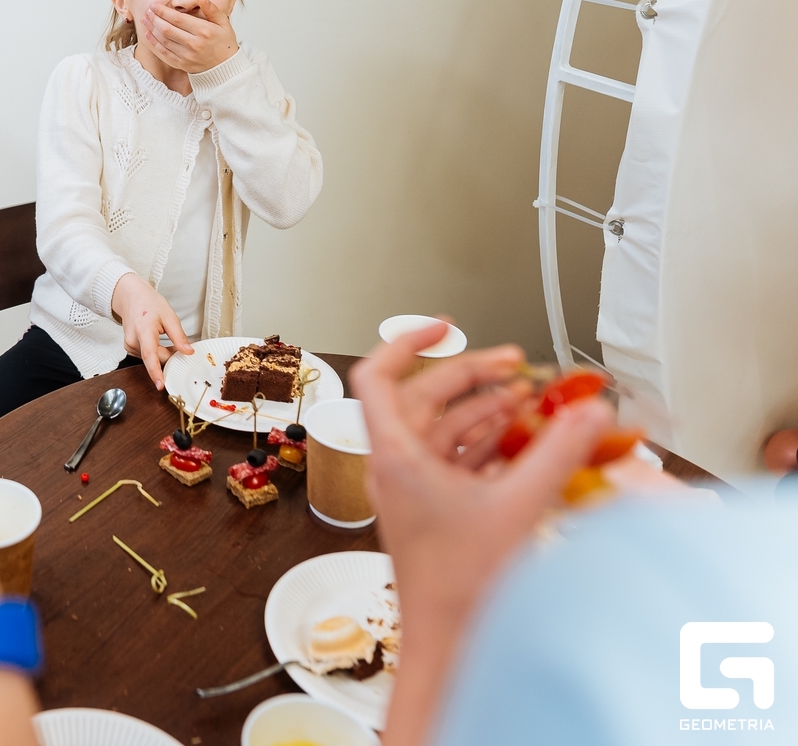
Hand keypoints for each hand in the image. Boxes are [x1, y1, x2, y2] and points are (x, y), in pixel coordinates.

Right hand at [109, 273, 192, 390]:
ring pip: (152, 359)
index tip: (161, 385)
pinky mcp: (130, 349)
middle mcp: (133, 341)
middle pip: (156, 359)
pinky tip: (158, 341)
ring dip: (163, 354)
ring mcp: (130, 346)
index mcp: (143, 330)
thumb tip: (188, 352)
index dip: (156, 372)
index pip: (150, 355)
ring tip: (164, 337)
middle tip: (180, 346)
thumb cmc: (148, 303)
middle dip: (170, 356)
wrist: (131, 297)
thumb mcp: (169, 316)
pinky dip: (156, 353)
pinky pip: (148, 356)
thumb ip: (179, 336)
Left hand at [143, 0, 238, 74]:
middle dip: (155, 19)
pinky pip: (163, 53)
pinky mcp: (181, 64)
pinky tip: (148, 35)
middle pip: (167, 29)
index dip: (164, 11)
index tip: (155, 6)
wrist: (225, 68)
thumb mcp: (224, 24)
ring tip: (145, 20)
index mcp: (204, 31)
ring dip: (151, 29)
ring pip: (163, 41)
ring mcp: (186, 56)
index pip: (178, 19)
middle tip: (148, 11)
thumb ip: (212, 10)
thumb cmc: (224, 44)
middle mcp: (194, 44)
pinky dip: (154, 44)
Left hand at [353, 324, 610, 745]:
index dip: (407, 342)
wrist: (449, 644)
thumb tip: (591, 412)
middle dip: (471, 376)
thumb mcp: (519, 506)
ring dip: (485, 409)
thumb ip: (559, 452)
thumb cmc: (457, 589)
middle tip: (514, 362)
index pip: (378, 376)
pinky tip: (523, 438)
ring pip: (444, 430)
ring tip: (529, 396)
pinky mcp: (437, 511)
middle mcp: (397, 467)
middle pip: (425, 398)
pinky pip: (457, 460)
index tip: (445, 325)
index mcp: (395, 455)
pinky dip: (488, 443)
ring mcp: (415, 490)